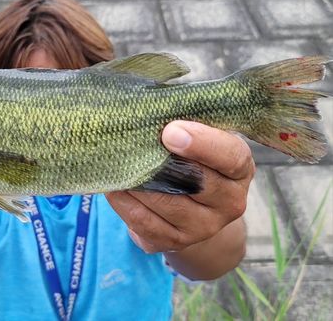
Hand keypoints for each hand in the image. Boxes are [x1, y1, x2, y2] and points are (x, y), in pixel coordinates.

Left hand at [106, 121, 253, 254]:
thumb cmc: (194, 160)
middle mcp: (229, 203)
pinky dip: (124, 202)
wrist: (194, 209)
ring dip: (135, 180)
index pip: (232, 157)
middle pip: (195, 183)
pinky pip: (143, 221)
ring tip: (116, 161)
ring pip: (164, 202)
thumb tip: (151, 109)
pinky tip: (113, 185)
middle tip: (129, 143)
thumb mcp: (202, 140)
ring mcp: (204, 227)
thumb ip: (187, 125)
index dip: (203, 143)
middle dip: (159, 162)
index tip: (170, 131)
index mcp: (239, 170)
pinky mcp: (175, 241)